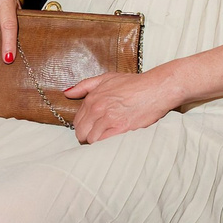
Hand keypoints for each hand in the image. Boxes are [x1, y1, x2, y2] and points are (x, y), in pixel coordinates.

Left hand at [59, 66, 180, 142]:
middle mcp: (97, 108)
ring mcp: (108, 119)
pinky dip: (105, 144)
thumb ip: (85, 86)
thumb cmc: (134, 83)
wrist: (155, 88)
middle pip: (81, 132)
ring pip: (91, 139)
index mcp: (92, 97)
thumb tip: (67, 93)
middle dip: (86, 136)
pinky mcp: (120, 128)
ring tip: (105, 138)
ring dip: (96, 141)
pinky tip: (111, 140)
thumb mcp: (107, 78)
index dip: (83, 126)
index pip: (77, 120)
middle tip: (96, 136)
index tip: (90, 128)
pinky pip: (104, 142)